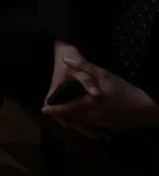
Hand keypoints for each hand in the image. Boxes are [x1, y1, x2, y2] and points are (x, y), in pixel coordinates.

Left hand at [43, 54, 158, 133]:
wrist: (144, 108)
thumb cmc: (123, 90)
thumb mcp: (103, 74)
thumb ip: (83, 66)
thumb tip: (65, 59)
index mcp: (88, 105)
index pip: (66, 109)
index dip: (54, 110)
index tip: (43, 109)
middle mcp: (92, 118)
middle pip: (72, 118)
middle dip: (62, 114)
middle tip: (52, 110)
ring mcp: (100, 125)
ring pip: (81, 123)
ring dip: (72, 119)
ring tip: (64, 114)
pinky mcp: (107, 127)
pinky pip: (91, 127)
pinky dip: (84, 123)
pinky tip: (83, 117)